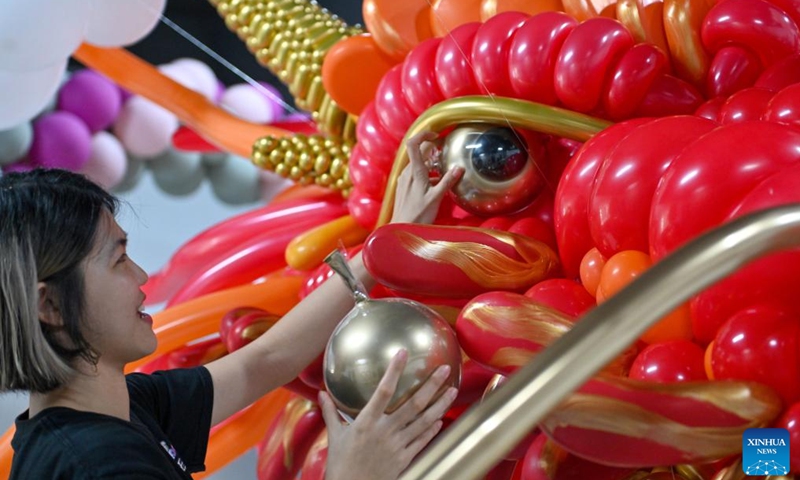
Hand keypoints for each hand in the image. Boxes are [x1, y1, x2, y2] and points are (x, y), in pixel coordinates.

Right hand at [320, 349, 457, 479]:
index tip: (403, 352)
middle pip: (413, 404)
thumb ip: (331, 413)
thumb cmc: (340, 465)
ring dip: (440, 405)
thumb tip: (321, 394)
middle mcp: (385, 431)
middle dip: (431, 385)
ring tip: (452, 390)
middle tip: (445, 369)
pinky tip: (441, 419)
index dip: (394, 370)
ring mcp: (397, 446)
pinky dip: (432, 429)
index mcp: (366, 422)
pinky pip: (422, 441)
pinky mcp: (404, 459)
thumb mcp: (334, 436)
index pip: (383, 390)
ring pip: (424, 421)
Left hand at [391, 131, 463, 224]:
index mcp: (415, 172)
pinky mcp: (403, 186)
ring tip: (441, 173)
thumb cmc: (418, 215)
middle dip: (431, 150)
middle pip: (418, 152)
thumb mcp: (436, 198)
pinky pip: (414, 173)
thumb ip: (447, 182)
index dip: (423, 135)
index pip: (413, 144)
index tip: (435, 135)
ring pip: (416, 163)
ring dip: (429, 163)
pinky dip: (424, 173)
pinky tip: (433, 185)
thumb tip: (459, 168)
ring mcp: (403, 179)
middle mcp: (407, 173)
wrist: (401, 229)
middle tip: (444, 155)